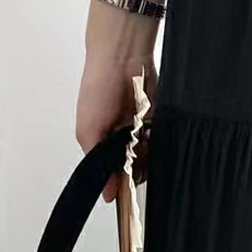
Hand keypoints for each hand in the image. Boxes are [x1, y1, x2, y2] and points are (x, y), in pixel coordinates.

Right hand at [76, 8, 158, 202]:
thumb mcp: (88, 131)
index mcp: (102, 145)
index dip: (120, 181)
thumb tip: (107, 193)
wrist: (122, 58)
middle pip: (135, 168)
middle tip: (132, 154)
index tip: (124, 186)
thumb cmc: (98, 87)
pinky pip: (164, 142)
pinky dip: (160, 141)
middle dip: (136, 167)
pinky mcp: (158, 123)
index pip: (114, 174)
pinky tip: (152, 131)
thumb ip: (97, 164)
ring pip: (151, 158)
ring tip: (140, 136)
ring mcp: (141, 132)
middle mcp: (122, 140)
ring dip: (148, 153)